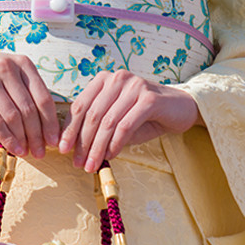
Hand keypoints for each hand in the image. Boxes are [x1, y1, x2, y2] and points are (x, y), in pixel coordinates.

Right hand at [0, 43, 58, 157]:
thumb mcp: (8, 70)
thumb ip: (25, 88)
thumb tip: (44, 122)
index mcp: (22, 63)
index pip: (43, 97)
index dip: (50, 122)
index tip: (54, 140)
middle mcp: (7, 68)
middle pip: (29, 109)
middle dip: (38, 135)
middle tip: (42, 152)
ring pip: (13, 116)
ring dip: (23, 139)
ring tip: (28, 152)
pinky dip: (6, 137)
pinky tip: (13, 148)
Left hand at [58, 71, 199, 171]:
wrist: (181, 108)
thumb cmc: (145, 115)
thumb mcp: (118, 118)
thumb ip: (98, 127)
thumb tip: (74, 148)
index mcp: (104, 80)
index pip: (80, 106)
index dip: (70, 129)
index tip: (62, 150)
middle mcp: (118, 79)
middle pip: (92, 115)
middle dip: (82, 142)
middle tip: (78, 163)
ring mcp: (134, 86)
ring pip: (107, 122)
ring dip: (97, 147)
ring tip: (92, 165)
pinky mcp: (149, 99)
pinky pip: (126, 126)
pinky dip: (115, 144)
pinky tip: (111, 156)